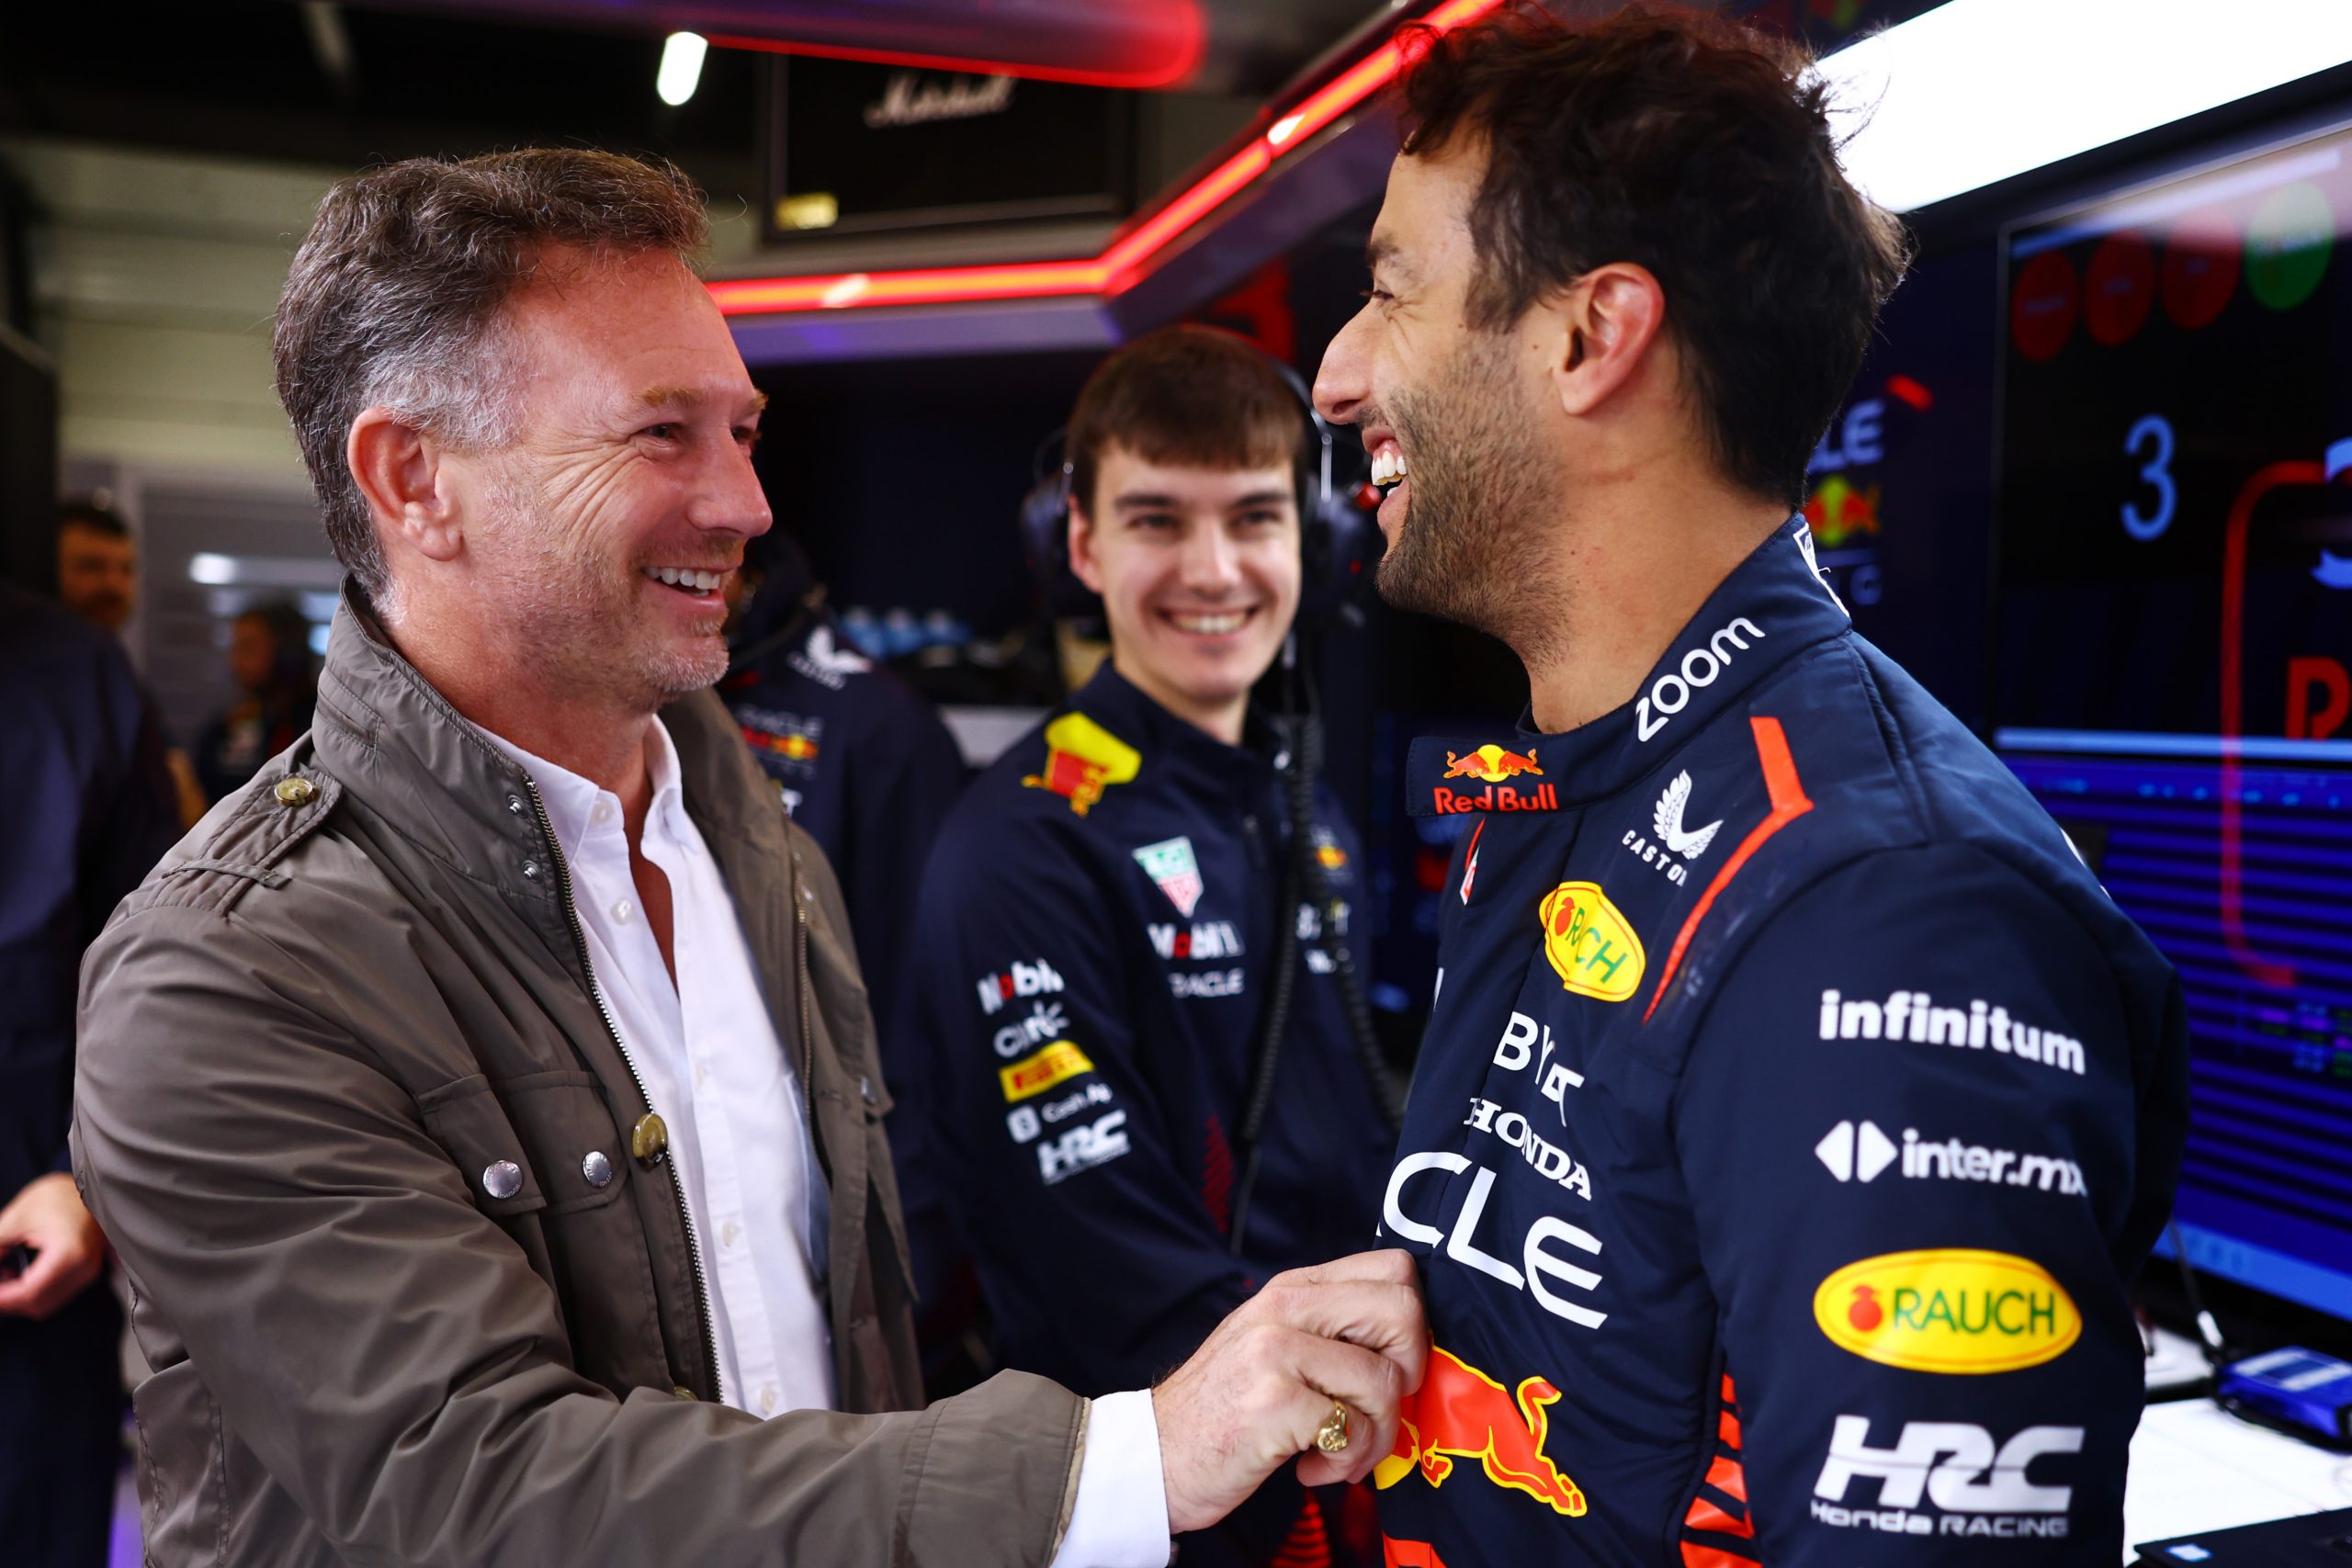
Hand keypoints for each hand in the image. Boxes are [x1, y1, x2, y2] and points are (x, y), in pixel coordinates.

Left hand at [0, 1172, 108, 1319]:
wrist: (87, 1185)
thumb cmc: (54, 1196)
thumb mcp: (14, 1221)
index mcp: (69, 1254)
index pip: (29, 1293)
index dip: (2, 1298)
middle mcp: (84, 1268)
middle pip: (38, 1305)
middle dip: (8, 1300)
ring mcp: (89, 1272)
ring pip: (47, 1304)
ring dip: (20, 1298)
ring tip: (4, 1275)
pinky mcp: (87, 1272)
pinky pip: (56, 1295)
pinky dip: (34, 1292)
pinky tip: (19, 1274)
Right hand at [1152, 1248, 1426, 1533]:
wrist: (1153, 1455)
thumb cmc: (1224, 1409)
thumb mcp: (1273, 1345)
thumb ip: (1330, 1329)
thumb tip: (1411, 1340)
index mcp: (1292, 1288)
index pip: (1394, 1269)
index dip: (1411, 1325)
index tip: (1387, 1365)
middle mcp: (1284, 1308)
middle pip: (1403, 1312)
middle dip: (1407, 1373)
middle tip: (1371, 1408)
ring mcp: (1275, 1351)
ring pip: (1384, 1381)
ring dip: (1376, 1435)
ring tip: (1338, 1450)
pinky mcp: (1273, 1402)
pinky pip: (1354, 1431)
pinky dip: (1345, 1462)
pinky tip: (1311, 1466)